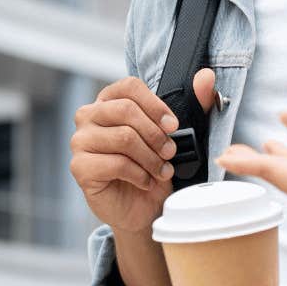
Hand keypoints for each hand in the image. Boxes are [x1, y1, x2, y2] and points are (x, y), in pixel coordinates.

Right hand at [70, 69, 216, 233]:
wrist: (144, 208)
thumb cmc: (154, 167)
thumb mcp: (177, 134)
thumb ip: (194, 103)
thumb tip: (207, 77)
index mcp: (109, 101)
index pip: (129, 87)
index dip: (155, 105)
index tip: (173, 125)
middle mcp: (89, 116)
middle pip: (126, 110)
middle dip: (156, 135)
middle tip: (170, 153)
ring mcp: (80, 141)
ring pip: (124, 138)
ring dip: (151, 158)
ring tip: (161, 171)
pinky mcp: (80, 167)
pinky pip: (116, 163)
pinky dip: (140, 175)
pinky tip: (146, 181)